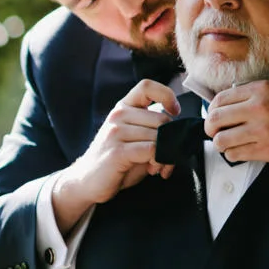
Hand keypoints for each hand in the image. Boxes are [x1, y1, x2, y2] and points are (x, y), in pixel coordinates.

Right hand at [53, 79, 179, 232]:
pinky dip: (160, 160)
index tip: (174, 111)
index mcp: (124, 107)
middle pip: (161, 119)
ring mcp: (116, 132)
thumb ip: (154, 130)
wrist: (87, 181)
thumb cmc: (117, 159)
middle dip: (173, 140)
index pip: (147, 86)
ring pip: (159, 136)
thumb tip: (182, 132)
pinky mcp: (117, 151)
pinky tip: (154, 168)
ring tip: (160, 165)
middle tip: (170, 156)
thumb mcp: (136, 138)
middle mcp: (118, 115)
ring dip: (167, 154)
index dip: (166, 95)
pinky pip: (152, 150)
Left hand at [204, 83, 268, 164]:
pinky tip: (243, 152)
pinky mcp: (266, 150)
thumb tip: (228, 106)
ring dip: (222, 145)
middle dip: (211, 129)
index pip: (219, 99)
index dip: (212, 111)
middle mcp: (257, 107)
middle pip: (215, 119)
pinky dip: (234, 155)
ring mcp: (261, 130)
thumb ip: (252, 96)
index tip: (216, 118)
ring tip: (231, 145)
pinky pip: (234, 155)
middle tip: (217, 133)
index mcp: (259, 90)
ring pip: (221, 140)